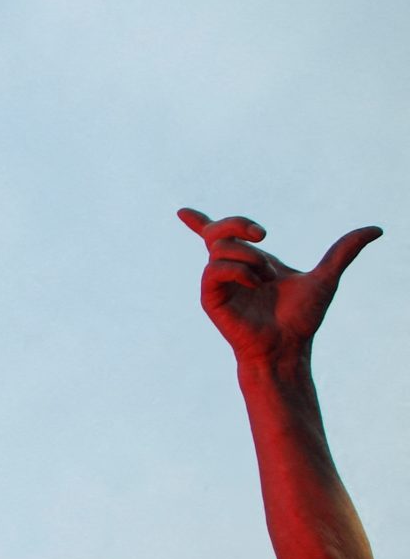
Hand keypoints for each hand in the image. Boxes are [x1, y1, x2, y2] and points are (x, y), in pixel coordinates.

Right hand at [178, 208, 380, 368]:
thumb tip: (376, 230)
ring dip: (249, 256)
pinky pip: (216, 270)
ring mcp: (217, 284)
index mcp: (248, 262)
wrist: (288, 345)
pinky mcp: (210, 298)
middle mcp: (228, 270)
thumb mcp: (326, 277)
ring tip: (265, 277)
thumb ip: (344, 251)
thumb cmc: (301, 318)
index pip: (217, 238)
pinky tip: (255, 283)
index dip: (198, 222)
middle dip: (238, 223)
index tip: (182, 213)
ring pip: (220, 248)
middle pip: (218, 230)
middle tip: (264, 235)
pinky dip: (239, 271)